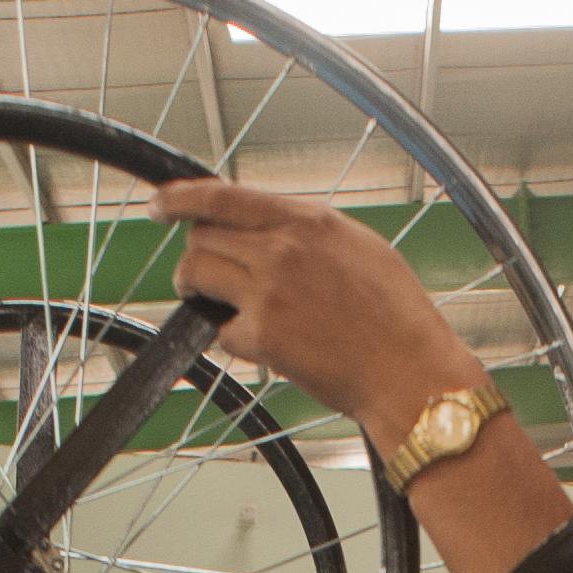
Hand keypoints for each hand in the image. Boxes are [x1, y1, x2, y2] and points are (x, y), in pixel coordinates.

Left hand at [153, 179, 483, 445]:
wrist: (413, 376)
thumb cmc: (400, 322)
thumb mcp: (362, 250)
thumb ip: (311, 232)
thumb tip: (273, 228)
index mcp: (309, 221)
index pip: (224, 195)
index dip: (180, 199)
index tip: (159, 205)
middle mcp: (284, 249)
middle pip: (202, 236)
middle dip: (197, 256)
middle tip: (204, 278)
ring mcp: (270, 291)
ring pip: (197, 275)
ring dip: (197, 292)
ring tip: (217, 308)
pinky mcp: (264, 336)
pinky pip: (221, 331)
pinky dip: (233, 341)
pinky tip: (263, 348)